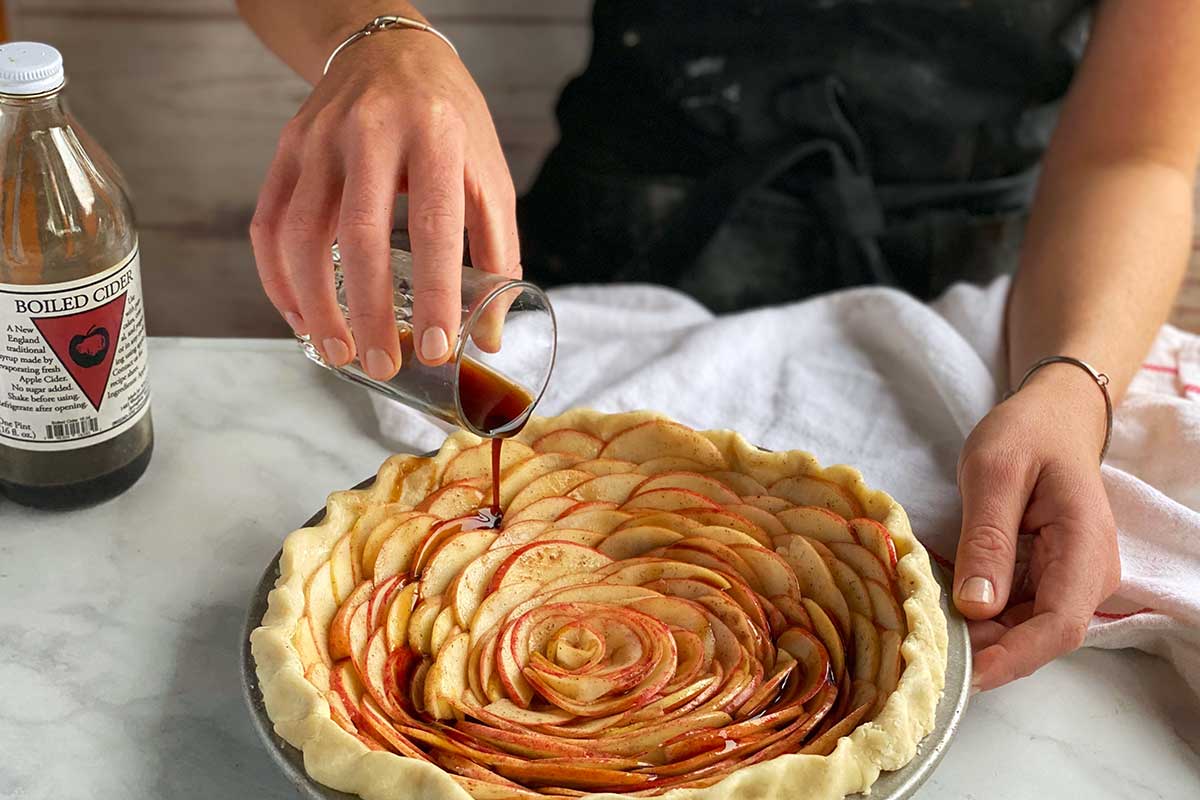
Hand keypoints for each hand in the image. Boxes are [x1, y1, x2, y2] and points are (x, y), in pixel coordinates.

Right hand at [249, 30, 519, 377]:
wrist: (390, 50)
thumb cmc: (448, 121)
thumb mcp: (489, 174)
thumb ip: (495, 253)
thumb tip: (486, 335)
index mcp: (435, 134)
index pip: (432, 222)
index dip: (434, 290)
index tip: (435, 345)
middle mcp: (371, 130)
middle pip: (359, 234)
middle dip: (367, 311)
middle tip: (380, 365)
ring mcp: (320, 138)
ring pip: (301, 232)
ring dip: (314, 302)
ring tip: (338, 352)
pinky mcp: (286, 148)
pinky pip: (268, 221)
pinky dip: (278, 277)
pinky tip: (300, 314)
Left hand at [953, 365, 1120, 690]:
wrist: (1052, 417)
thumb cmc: (1025, 435)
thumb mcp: (994, 473)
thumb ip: (987, 539)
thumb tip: (976, 606)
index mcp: (1085, 545)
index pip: (1059, 623)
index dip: (1012, 656)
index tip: (964, 672)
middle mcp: (1090, 573)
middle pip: (1043, 635)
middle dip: (989, 651)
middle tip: (926, 652)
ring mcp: (1074, 578)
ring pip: (1029, 630)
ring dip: (983, 638)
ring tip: (928, 634)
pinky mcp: (1051, 577)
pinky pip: (1020, 612)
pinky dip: (984, 619)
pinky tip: (945, 613)